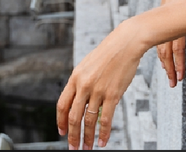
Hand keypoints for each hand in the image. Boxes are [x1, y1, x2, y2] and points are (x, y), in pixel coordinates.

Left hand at [56, 21, 144, 149]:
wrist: (125, 44)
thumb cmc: (107, 54)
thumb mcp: (86, 66)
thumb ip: (80, 82)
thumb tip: (77, 101)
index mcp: (75, 77)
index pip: (62, 104)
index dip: (60, 121)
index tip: (62, 132)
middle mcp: (84, 85)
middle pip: (73, 116)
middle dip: (72, 135)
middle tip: (73, 148)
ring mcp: (98, 90)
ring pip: (89, 120)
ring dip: (87, 137)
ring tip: (87, 147)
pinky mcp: (113, 94)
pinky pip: (106, 118)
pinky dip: (104, 132)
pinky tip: (103, 141)